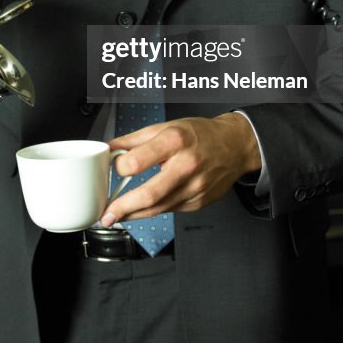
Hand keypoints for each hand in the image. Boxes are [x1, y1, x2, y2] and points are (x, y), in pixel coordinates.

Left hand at [100, 112, 261, 224]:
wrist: (235, 145)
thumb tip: (110, 149)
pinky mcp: (200, 202)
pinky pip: (171, 210)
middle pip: (150, 194)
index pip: (138, 161)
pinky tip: (145, 208)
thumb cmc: (200, 134)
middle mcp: (187, 165)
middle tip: (106, 215)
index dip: (119, 168)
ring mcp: (196, 187)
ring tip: (117, 216)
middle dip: (123, 207)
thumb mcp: (166, 126)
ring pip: (159, 208)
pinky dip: (155, 210)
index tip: (111, 170)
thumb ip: (135, 139)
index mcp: (175, 141)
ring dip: (134, 215)